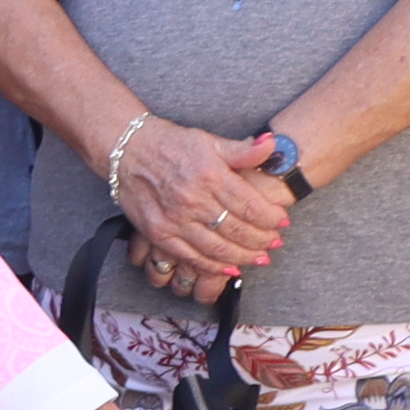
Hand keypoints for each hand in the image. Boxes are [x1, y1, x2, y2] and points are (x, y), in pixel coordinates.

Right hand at [109, 119, 292, 291]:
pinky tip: (229, 269)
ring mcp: (175, 219)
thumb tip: (273, 145)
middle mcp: (194, 200)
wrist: (126, 151)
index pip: (251, 206)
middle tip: (275, 243)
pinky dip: (213, 266)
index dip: (272, 218)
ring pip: (217, 247)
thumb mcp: (209, 140)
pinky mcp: (159, 233)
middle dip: (262, 240)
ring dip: (243, 256)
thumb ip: (243, 149)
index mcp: (211, 175)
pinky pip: (191, 256)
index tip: (283, 222)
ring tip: (259, 258)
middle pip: (238, 230)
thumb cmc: (170, 143)